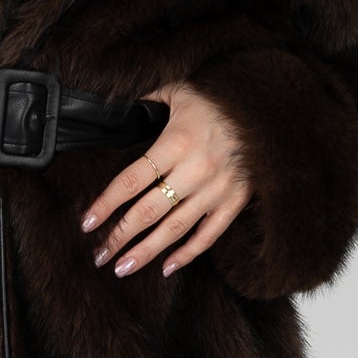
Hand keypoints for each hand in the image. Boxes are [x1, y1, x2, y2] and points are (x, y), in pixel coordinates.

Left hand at [80, 80, 251, 277]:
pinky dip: (188, 253)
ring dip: (147, 252)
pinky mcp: (235, 200)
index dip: (106, 205)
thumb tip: (120, 110)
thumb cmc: (219, 97)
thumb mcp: (179, 90)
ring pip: (175, 229)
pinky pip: (209, 234)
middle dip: (120, 236)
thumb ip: (148, 103)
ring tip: (123, 267)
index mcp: (177, 143)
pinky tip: (167, 267)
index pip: (131, 181)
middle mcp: (195, 170)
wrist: (269, 105)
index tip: (88, 223)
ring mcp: (217, 189)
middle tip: (100, 255)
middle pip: (148, 212)